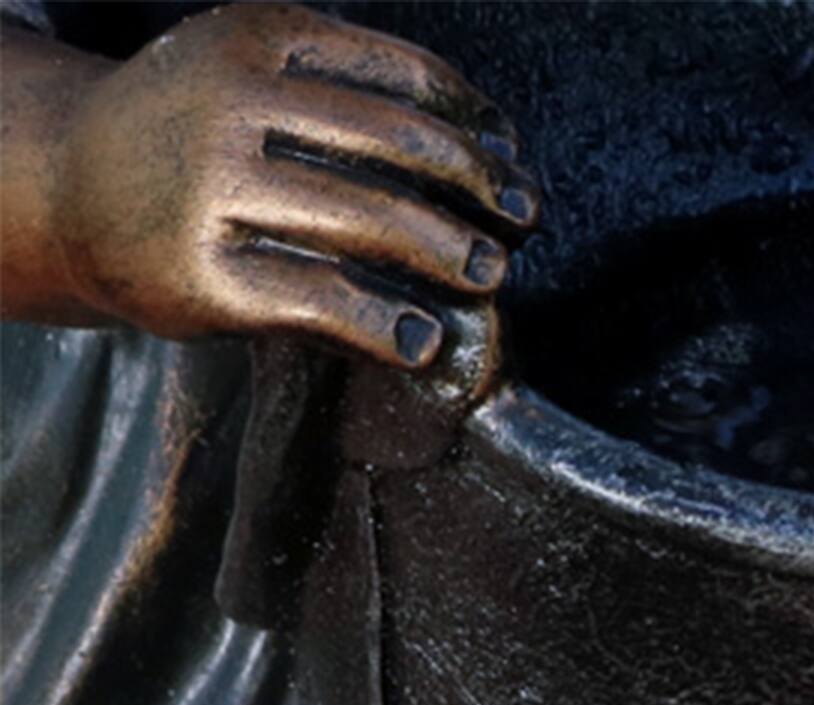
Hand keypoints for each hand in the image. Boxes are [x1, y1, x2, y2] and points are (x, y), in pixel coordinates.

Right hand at [31, 5, 536, 370]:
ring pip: (370, 218)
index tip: (512, 157)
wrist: (70, 186)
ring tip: (489, 274)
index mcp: (255, 36)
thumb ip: (343, 91)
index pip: (398, 72)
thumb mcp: (251, 74)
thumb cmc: (194, 136)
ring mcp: (213, 187)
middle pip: (396, 143)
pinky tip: (424, 340)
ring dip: (450, 251)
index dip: (471, 120)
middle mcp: (231, 102)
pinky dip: (389, 325)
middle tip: (523, 221)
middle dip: (476, 185)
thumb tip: (493, 149)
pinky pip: (323, 300)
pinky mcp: (206, 275)